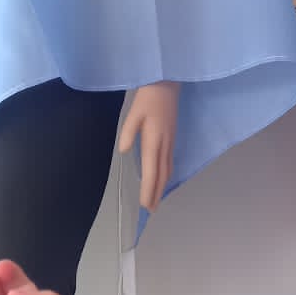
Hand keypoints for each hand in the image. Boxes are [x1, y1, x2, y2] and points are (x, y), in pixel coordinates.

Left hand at [117, 81, 179, 211]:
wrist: (168, 84)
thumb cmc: (147, 97)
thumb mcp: (133, 112)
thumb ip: (128, 132)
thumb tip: (123, 151)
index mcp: (153, 140)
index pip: (151, 171)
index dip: (148, 189)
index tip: (144, 205)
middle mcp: (164, 145)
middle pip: (162, 175)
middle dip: (156, 194)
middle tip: (151, 210)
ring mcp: (170, 143)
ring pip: (167, 170)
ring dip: (162, 187)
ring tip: (157, 201)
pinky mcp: (172, 139)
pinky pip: (170, 163)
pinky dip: (166, 176)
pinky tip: (163, 180)